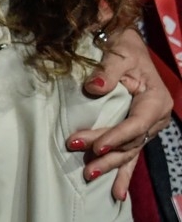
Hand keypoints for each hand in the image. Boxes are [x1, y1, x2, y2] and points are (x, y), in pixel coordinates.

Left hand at [68, 27, 171, 199]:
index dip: (116, 137)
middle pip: (129, 140)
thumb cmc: (124, 47)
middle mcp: (154, 118)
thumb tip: (93, 88)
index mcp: (156, 100)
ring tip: (90, 177)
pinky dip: (122, 172)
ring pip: (129, 151)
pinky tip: (117, 192)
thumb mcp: (119, 53)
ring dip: (110, 166)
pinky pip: (130, 153)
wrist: (127, 45)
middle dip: (106, 153)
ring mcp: (146, 126)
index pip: (135, 124)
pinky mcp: (135, 130)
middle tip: (82, 158)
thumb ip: (107, 72)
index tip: (96, 146)